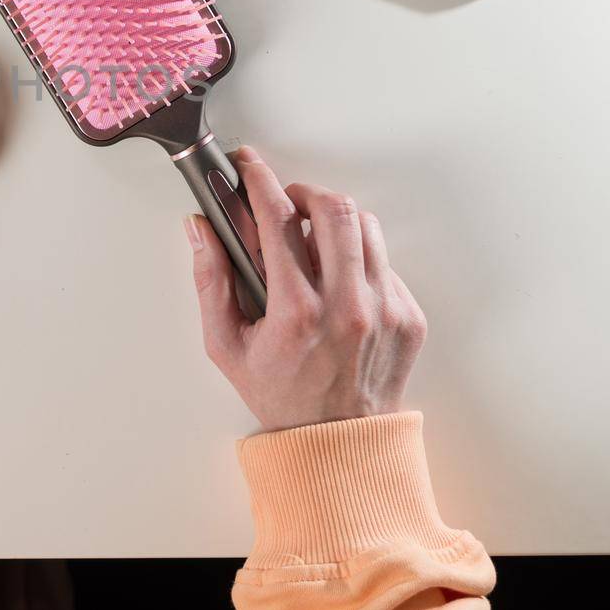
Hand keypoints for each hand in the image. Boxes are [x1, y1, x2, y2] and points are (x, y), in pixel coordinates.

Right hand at [186, 147, 425, 431]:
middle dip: (304, 191)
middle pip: (335, 209)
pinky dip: (357, 258)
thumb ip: (210, 280)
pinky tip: (337, 281)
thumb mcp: (226, 344)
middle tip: (287, 200)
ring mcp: (385, 309)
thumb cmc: (280, 394)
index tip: (248, 166)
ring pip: (366, 226)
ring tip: (313, 240)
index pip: (278, 219)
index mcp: (298, 312)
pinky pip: (384, 261)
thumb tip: (201, 229)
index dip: (259, 181)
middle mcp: (347, 306)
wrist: (339, 443)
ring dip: (335, 221)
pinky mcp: (408, 316)